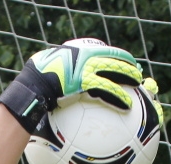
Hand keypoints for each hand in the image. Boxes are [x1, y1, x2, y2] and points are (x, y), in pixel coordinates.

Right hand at [0, 38, 143, 132]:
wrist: (32, 86)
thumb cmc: (37, 81)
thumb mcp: (51, 70)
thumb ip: (64, 72)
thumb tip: (66, 82)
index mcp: (79, 52)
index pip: (104, 50)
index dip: (118, 56)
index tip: (127, 62)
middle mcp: (85, 57)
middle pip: (113, 59)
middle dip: (128, 66)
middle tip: (137, 74)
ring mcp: (85, 69)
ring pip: (114, 72)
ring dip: (129, 78)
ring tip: (138, 87)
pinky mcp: (84, 83)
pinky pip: (106, 91)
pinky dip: (119, 97)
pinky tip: (127, 106)